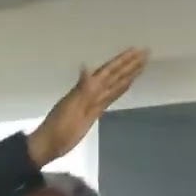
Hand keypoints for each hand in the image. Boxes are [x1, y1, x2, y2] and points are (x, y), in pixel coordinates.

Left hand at [27, 48, 148, 166]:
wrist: (49, 144)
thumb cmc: (58, 127)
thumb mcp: (69, 107)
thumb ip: (81, 88)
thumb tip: (86, 66)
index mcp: (86, 89)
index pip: (108, 71)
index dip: (122, 61)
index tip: (136, 51)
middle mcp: (91, 92)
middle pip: (114, 76)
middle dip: (129, 65)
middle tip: (145, 52)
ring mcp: (93, 102)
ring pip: (114, 85)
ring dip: (127, 75)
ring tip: (141, 65)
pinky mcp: (94, 113)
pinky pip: (110, 98)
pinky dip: (119, 90)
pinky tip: (126, 85)